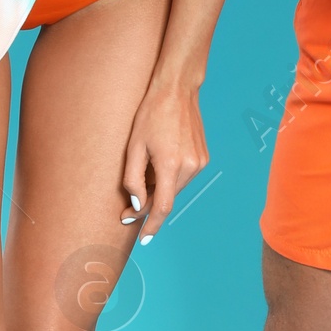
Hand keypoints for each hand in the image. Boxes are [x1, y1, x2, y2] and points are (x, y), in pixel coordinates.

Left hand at [120, 77, 208, 242]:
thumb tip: (137, 206)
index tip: (142, 240)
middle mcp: (190, 167)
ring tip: (146, 167)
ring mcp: (200, 163)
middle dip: (148, 205)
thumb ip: (133, 180)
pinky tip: (160, 160)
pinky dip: (169, 178)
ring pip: (175, 189)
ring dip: (159, 189)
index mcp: (171, 164)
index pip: (162, 207)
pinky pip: (183, 177)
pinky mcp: (203, 158)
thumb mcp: (133, 146)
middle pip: (167, 198)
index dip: (151, 226)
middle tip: (128, 206)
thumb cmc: (151, 114)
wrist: (177, 91)